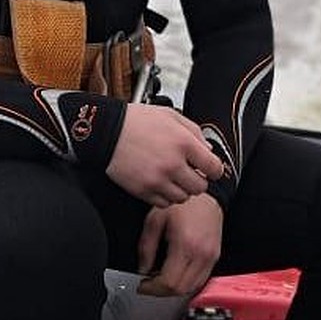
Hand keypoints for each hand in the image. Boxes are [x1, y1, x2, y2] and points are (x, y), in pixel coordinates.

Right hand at [106, 102, 223, 206]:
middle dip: (198, 180)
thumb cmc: (136, 121)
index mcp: (183, 143)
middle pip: (200, 187)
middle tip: (190, 173)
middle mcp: (173, 164)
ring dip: (181, 189)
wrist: (106, 131)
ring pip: (183, 198)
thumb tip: (208, 149)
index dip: (214, 169)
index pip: (214, 168)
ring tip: (173, 177)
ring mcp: (157, 180)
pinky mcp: (143, 190)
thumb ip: (194, 132)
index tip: (209, 169)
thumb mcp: (171, 116)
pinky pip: (164, 203)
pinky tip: (160, 183)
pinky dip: (165, 196)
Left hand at [137, 194, 223, 295]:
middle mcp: (202, 254)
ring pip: (192, 287)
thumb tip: (142, 269)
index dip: (152, 289)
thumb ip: (146, 248)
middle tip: (149, 284)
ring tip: (161, 279)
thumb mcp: (155, 221)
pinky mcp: (215, 257)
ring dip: (174, 289)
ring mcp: (211, 257)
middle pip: (180, 289)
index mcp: (185, 245)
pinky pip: (200, 279)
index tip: (142, 285)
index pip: (169, 282)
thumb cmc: (184, 204)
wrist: (207, 196)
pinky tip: (176, 274)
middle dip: (161, 291)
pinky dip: (186, 282)